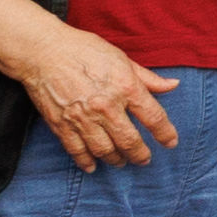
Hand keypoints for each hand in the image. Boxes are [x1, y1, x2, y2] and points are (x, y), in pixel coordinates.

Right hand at [20, 22, 175, 170]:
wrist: (43, 51)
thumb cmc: (84, 50)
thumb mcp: (122, 59)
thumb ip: (147, 78)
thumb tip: (173, 85)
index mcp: (125, 87)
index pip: (154, 118)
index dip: (165, 134)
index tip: (170, 143)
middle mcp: (106, 106)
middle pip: (130, 141)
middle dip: (140, 154)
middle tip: (145, 159)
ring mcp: (83, 118)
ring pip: (105, 150)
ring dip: (116, 160)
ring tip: (121, 161)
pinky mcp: (62, 125)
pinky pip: (77, 151)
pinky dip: (86, 162)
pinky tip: (93, 166)